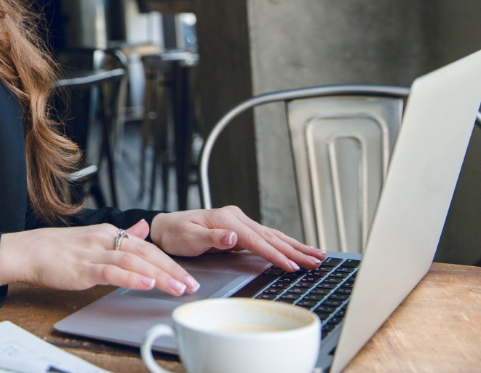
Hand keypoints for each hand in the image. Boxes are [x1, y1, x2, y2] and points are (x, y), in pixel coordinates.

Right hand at [0, 220, 200, 296]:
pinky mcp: (83, 267)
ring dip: (158, 275)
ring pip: (133, 262)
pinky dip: (131, 277)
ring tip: (177, 287)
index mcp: (108, 232)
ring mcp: (94, 253)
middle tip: (191, 284)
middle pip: (146, 252)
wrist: (27, 251)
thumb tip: (143, 228)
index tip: (187, 276)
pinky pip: (111, 272)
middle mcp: (104, 239)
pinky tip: (146, 283)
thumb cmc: (57, 249)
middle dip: (171, 269)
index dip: (169, 261)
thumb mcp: (93, 237)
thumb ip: (121, 234)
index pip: (147, 246)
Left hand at [149, 206, 325, 271]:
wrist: (167, 227)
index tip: (292, 266)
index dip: (275, 255)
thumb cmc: (176, 233)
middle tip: (317, 260)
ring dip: (295, 246)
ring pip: (273, 235)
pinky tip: (296, 249)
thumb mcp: (190, 237)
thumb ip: (213, 237)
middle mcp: (236, 218)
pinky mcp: (240, 229)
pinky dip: (283, 244)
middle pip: (271, 236)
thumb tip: (233, 237)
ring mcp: (239, 222)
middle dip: (296, 250)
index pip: (257, 240)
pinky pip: (266, 237)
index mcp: (227, 220)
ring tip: (317, 254)